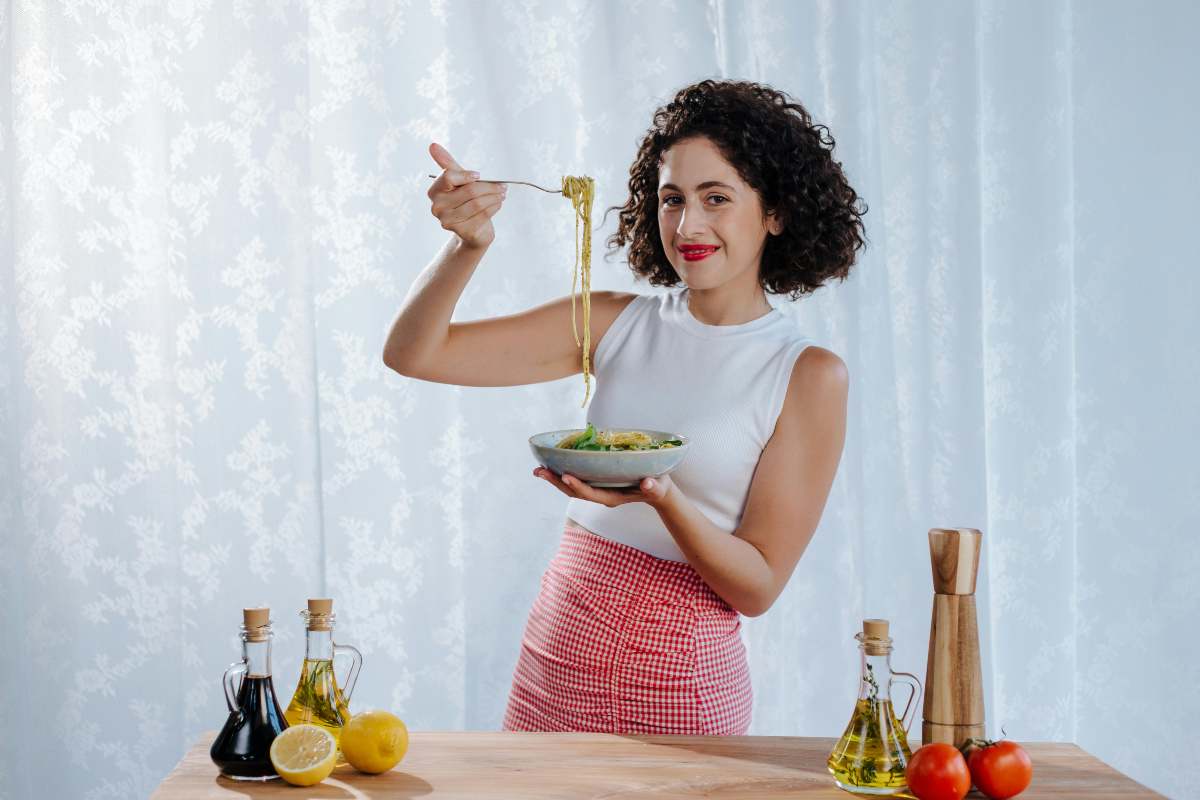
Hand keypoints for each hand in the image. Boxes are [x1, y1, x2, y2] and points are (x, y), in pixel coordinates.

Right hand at [427, 142, 506, 248]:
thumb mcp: (458, 181)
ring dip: (494, 197)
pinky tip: (498, 203)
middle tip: (502, 185)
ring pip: (477, 203)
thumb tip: (432, 145)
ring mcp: (448, 221)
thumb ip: (447, 164)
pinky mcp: (462, 231)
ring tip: (502, 193)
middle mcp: (437, 207)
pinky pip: (483, 215)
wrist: (472, 230)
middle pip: (468, 190)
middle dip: (489, 186)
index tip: (478, 175)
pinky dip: (494, 207)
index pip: (449, 176)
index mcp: (434, 191)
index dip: (466, 175)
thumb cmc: (465, 202)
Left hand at [533, 467, 674, 508]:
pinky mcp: (597, 483)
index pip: (592, 494)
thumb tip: (648, 483)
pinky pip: (577, 479)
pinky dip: (563, 473)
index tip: (566, 475)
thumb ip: (654, 487)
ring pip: (572, 487)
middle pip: (575, 491)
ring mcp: (598, 490)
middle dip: (557, 482)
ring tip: (538, 469)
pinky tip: (552, 464)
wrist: (657, 491)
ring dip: (554, 478)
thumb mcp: (659, 487)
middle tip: (539, 471)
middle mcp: (601, 496)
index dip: (578, 486)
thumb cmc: (658, 487)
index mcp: (613, 498)